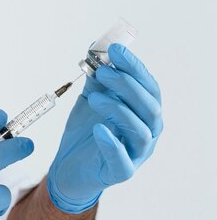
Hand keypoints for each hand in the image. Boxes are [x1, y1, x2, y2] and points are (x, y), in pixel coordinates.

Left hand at [47, 44, 162, 212]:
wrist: (70, 164)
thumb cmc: (87, 130)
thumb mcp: (91, 98)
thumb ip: (96, 76)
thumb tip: (95, 47)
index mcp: (143, 111)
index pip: (148, 86)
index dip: (134, 67)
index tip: (115, 49)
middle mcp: (147, 131)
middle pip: (149, 107)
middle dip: (127, 85)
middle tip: (103, 72)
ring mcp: (136, 153)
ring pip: (141, 132)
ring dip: (119, 110)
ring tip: (94, 99)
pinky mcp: (120, 172)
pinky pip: (123, 161)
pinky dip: (112, 144)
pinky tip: (99, 129)